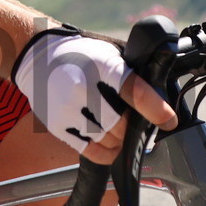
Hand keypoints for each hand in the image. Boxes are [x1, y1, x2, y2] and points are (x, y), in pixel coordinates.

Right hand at [13, 31, 176, 156]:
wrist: (37, 55)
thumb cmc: (81, 54)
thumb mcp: (110, 53)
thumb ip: (133, 73)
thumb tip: (162, 98)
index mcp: (104, 65)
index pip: (134, 91)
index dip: (155, 109)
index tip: (169, 121)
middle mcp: (84, 88)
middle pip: (122, 124)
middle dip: (133, 127)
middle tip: (136, 122)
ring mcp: (68, 108)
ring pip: (108, 139)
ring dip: (120, 140)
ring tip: (119, 130)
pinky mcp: (58, 124)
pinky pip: (90, 151)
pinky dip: (106, 152)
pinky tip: (109, 144)